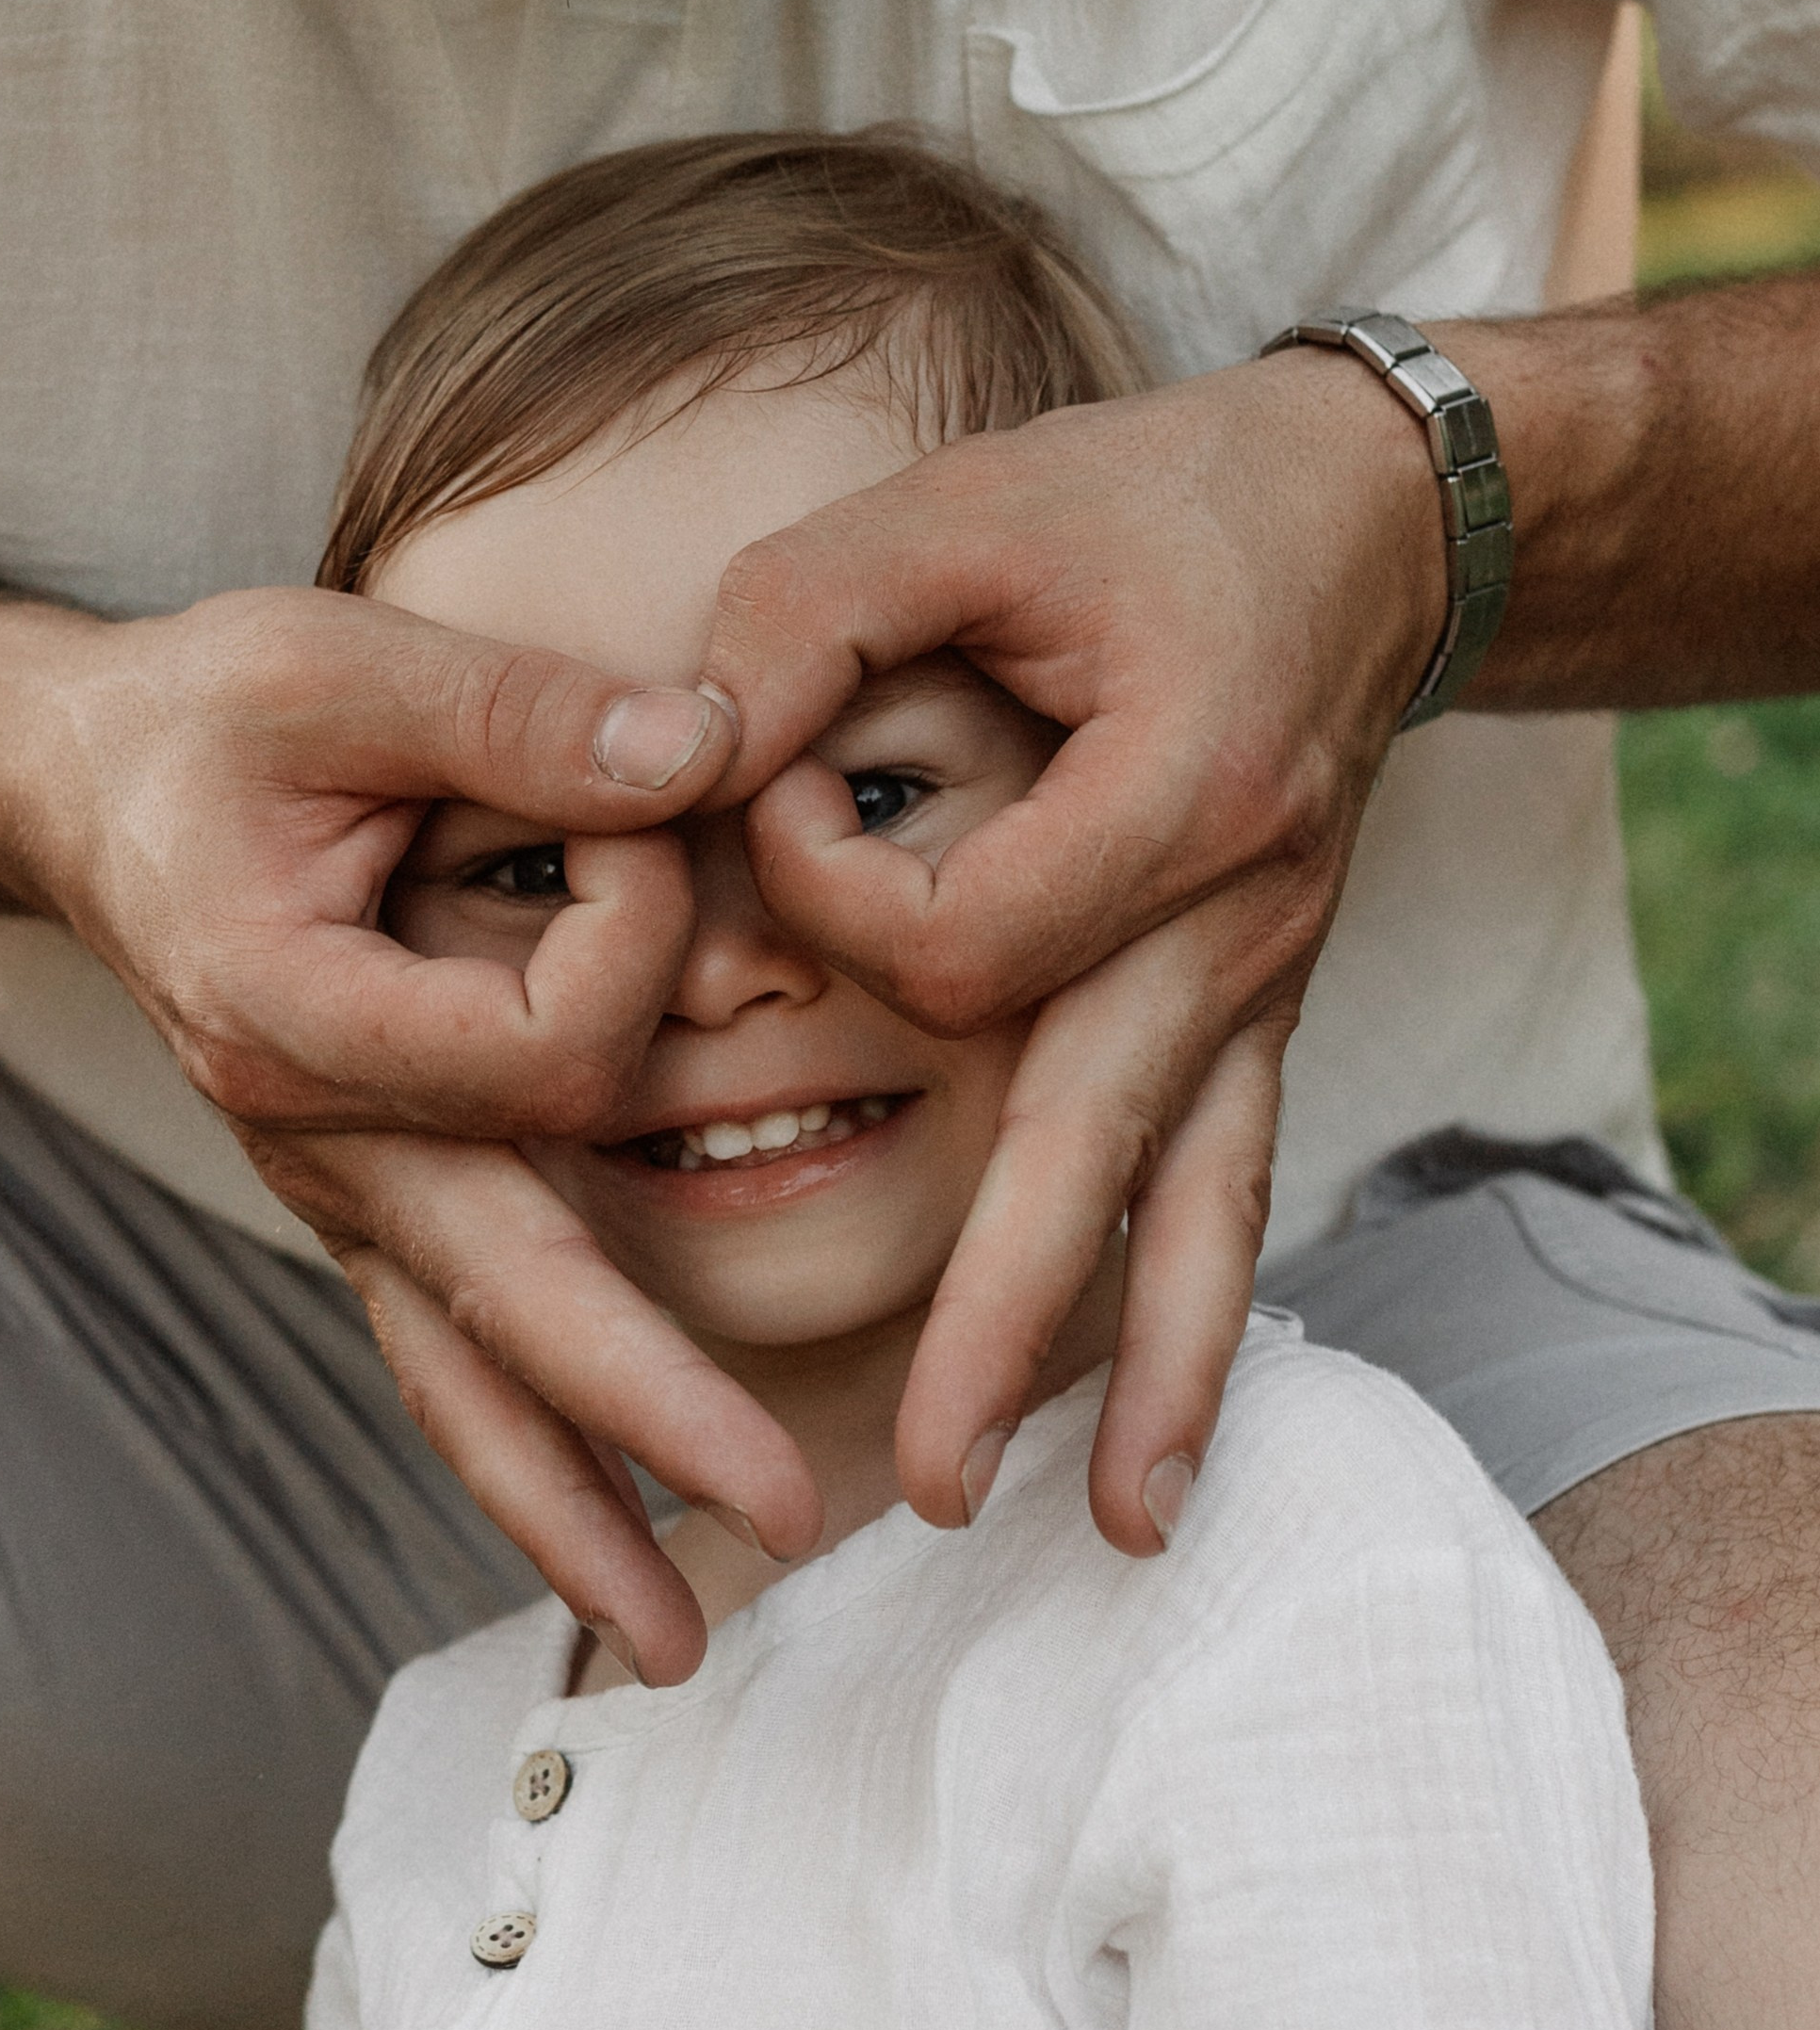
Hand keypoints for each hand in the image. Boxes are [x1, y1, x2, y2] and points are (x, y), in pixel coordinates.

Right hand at [0, 581, 822, 1674]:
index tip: (665, 806)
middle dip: (644, 1416)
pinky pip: (442, 1358)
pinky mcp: (364, 1205)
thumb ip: (520, 716)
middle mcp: (313, 1136)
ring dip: (569, 1514)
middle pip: (498, 1303)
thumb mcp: (338, 670)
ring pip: (456, 1382)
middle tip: (777, 1513)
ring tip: (675, 1646)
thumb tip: (719, 748)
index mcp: (292, 1011)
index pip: (542, 1050)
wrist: (84, 796)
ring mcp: (335, 1192)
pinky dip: (520, 1459)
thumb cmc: (204, 725)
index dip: (642, 932)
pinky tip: (597, 1544)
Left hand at [699, 347, 1450, 1548]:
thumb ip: (807, 615)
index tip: (777, 798)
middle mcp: (1234, 916)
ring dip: (1145, 1370)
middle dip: (1008, 1318)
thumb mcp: (966, 508)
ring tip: (1116, 1524)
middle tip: (932, 1482)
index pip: (956, 946)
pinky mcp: (1255, 1010)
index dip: (826, 900)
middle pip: (1097, 1146)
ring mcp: (1258, 981)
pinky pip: (1235, 1185)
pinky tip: (1170, 1451)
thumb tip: (671, 748)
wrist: (1359, 523)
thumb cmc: (1149, 505)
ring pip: (1197, 1205)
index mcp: (1173, 790)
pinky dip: (1202, 1319)